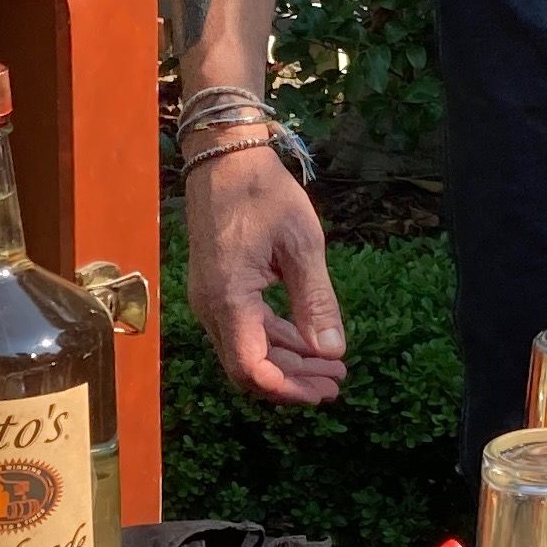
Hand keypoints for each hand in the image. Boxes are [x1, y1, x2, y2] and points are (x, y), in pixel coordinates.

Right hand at [185, 146, 347, 405]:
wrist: (223, 157)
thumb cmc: (263, 193)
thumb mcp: (302, 245)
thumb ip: (316, 301)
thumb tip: (332, 351)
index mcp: (230, 298)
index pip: (252, 369)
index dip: (289, 388)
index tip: (326, 388)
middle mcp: (212, 306)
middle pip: (248, 368)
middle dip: (293, 381)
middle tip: (336, 382)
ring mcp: (210, 298)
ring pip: (247, 351)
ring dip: (287, 362)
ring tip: (331, 365)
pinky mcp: (217, 289)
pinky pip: (244, 329)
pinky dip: (276, 340)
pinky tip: (307, 340)